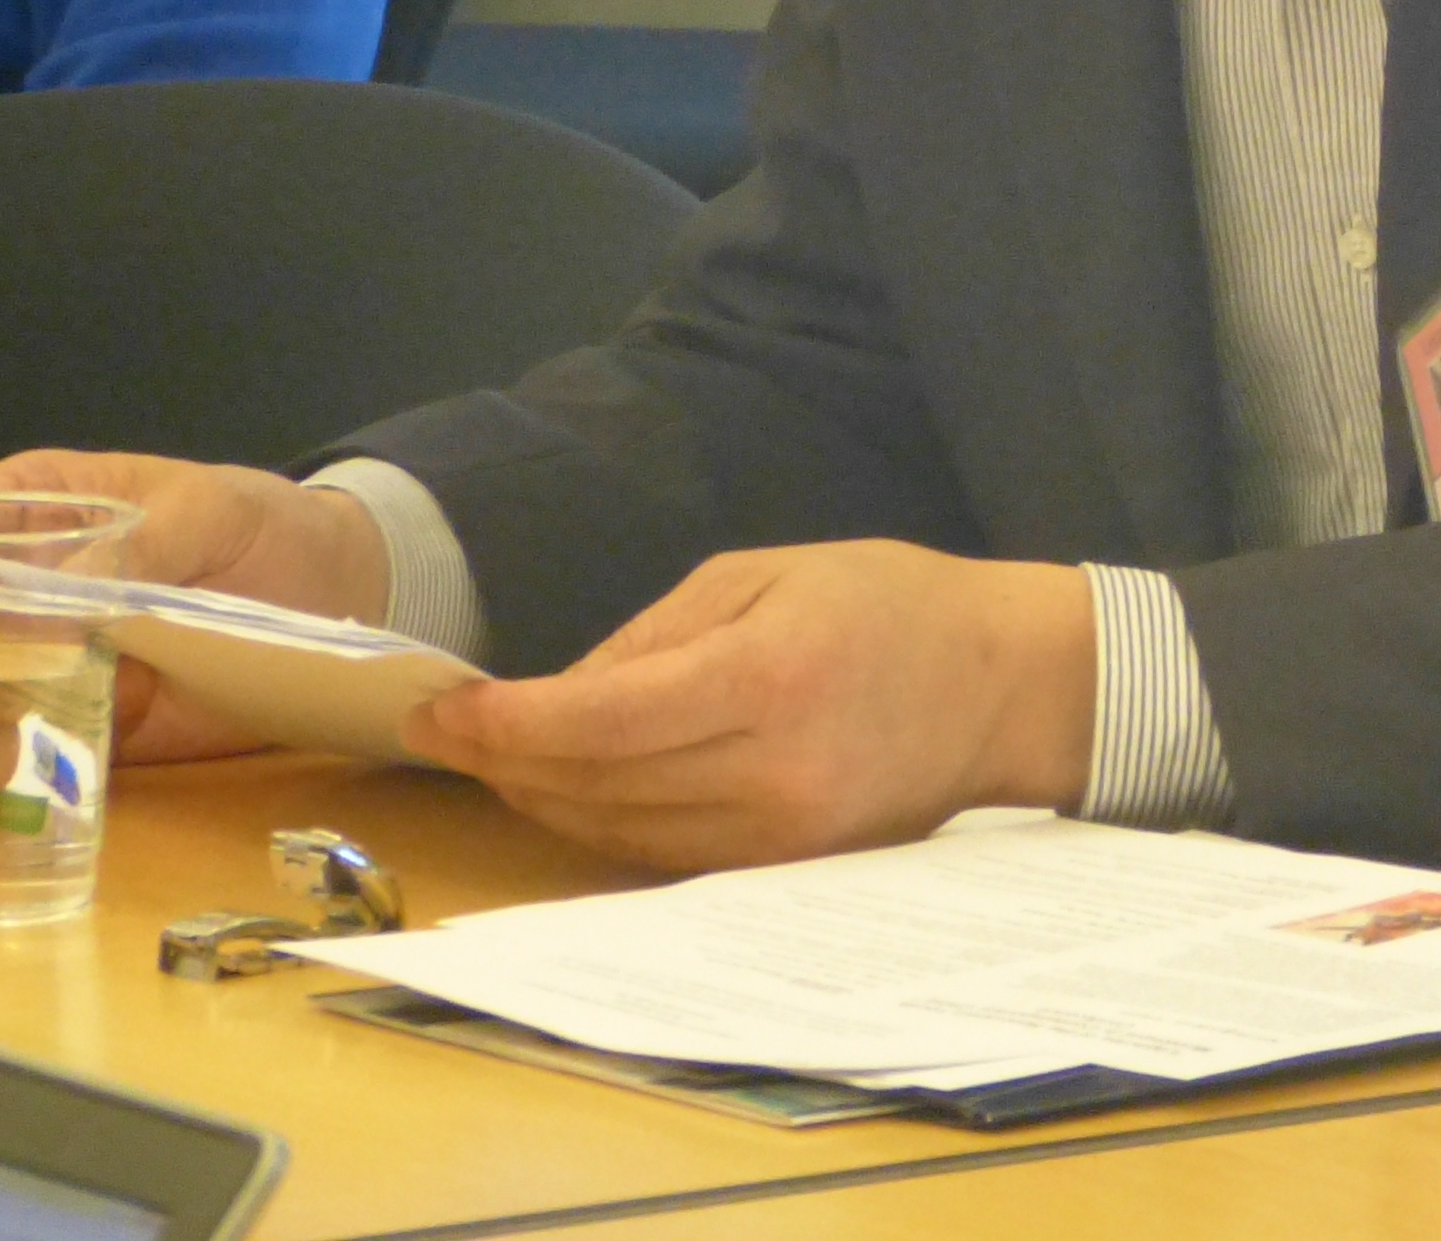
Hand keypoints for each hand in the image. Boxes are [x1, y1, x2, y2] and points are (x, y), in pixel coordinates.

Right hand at [0, 449, 392, 759]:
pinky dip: (27, 767)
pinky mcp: (93, 721)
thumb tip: (60, 584)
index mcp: (43, 507)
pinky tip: (24, 779)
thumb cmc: (260, 522)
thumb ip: (139, 543)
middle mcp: (30, 587)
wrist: (336, 589)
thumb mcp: (207, 510)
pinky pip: (42, 748)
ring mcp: (56, 659)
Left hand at [404, 541, 1095, 872]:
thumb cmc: (886, 604)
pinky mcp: (790, 867)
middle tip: (447, 730)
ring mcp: (783, 834)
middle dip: (504, 759)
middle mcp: (773, 771)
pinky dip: (604, 823)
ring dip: (542, 797)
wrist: (1000, 683)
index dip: (504, 723)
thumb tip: (556, 698)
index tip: (440, 709)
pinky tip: (570, 788)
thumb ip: (654, 637)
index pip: (599, 722)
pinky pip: (666, 854)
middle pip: (595, 785)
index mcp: (767, 677)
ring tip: (496, 756)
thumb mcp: (765, 573)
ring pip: (618, 832)